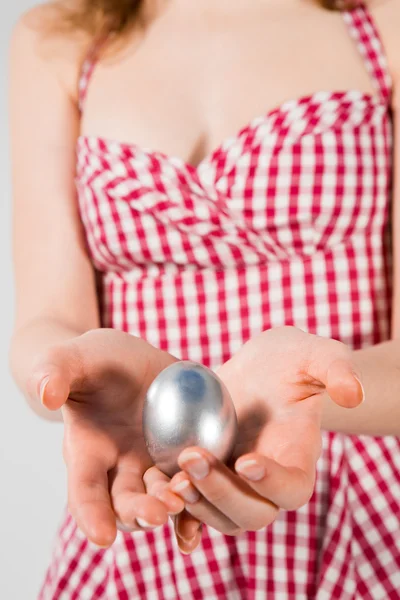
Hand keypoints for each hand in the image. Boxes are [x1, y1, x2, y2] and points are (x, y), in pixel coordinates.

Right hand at [31, 329, 185, 547]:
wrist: (128, 361)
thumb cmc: (93, 361)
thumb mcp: (71, 359)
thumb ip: (54, 371)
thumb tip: (47, 395)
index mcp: (86, 453)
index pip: (84, 488)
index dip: (91, 513)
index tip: (101, 537)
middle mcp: (119, 468)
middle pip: (127, 502)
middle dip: (140, 512)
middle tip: (158, 513)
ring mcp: (153, 464)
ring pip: (163, 496)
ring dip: (173, 504)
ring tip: (184, 498)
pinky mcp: (183, 454)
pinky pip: (194, 481)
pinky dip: (202, 497)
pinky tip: (215, 505)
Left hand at [166, 327, 363, 547]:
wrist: (258, 369)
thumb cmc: (292, 361)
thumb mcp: (316, 355)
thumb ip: (336, 369)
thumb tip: (354, 394)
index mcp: (298, 461)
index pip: (293, 489)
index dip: (272, 483)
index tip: (247, 460)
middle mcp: (266, 483)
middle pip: (251, 513)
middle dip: (222, 492)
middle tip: (194, 457)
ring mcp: (235, 485)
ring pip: (218, 516)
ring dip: (195, 504)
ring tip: (171, 474)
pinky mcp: (207, 478)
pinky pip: (192, 507)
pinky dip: (175, 510)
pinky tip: (154, 491)